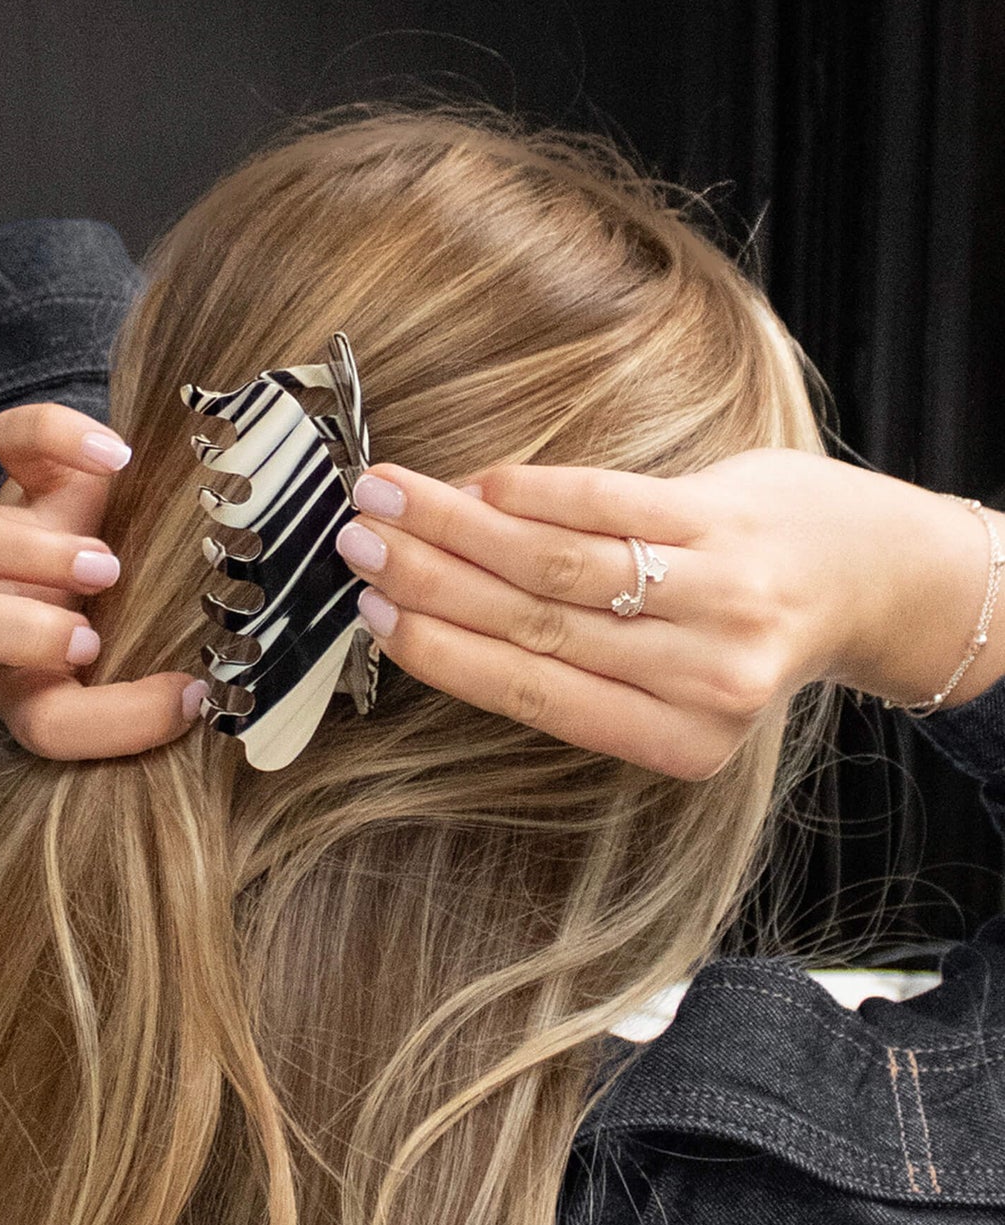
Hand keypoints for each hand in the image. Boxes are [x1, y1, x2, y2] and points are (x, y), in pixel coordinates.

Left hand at [0, 402, 206, 759]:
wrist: (148, 540)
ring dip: (25, 553)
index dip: (115, 724)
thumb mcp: (158, 670)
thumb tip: (208, 701)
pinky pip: (7, 437)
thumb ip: (171, 696)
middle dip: (14, 632)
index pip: (44, 724)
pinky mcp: (33, 470)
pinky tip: (120, 459)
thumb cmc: (155, 626)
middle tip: (90, 637)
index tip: (188, 695)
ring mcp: (4, 535)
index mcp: (26, 681)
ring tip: (110, 564)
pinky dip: (56, 440)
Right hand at [333, 448, 1002, 779]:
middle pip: (532, 624)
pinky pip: (606, 502)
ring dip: (457, 527)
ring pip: (558, 564)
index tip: (371, 616)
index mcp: (677, 741)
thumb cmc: (740, 633)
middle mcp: (701, 678)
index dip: (442, 652)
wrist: (867, 576)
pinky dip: (528, 490)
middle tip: (356, 545)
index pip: (531, 693)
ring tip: (387, 499)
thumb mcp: (670, 682)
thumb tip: (438, 611)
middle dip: (428, 581)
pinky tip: (472, 483)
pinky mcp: (727, 521)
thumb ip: (574, 666)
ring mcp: (719, 596)